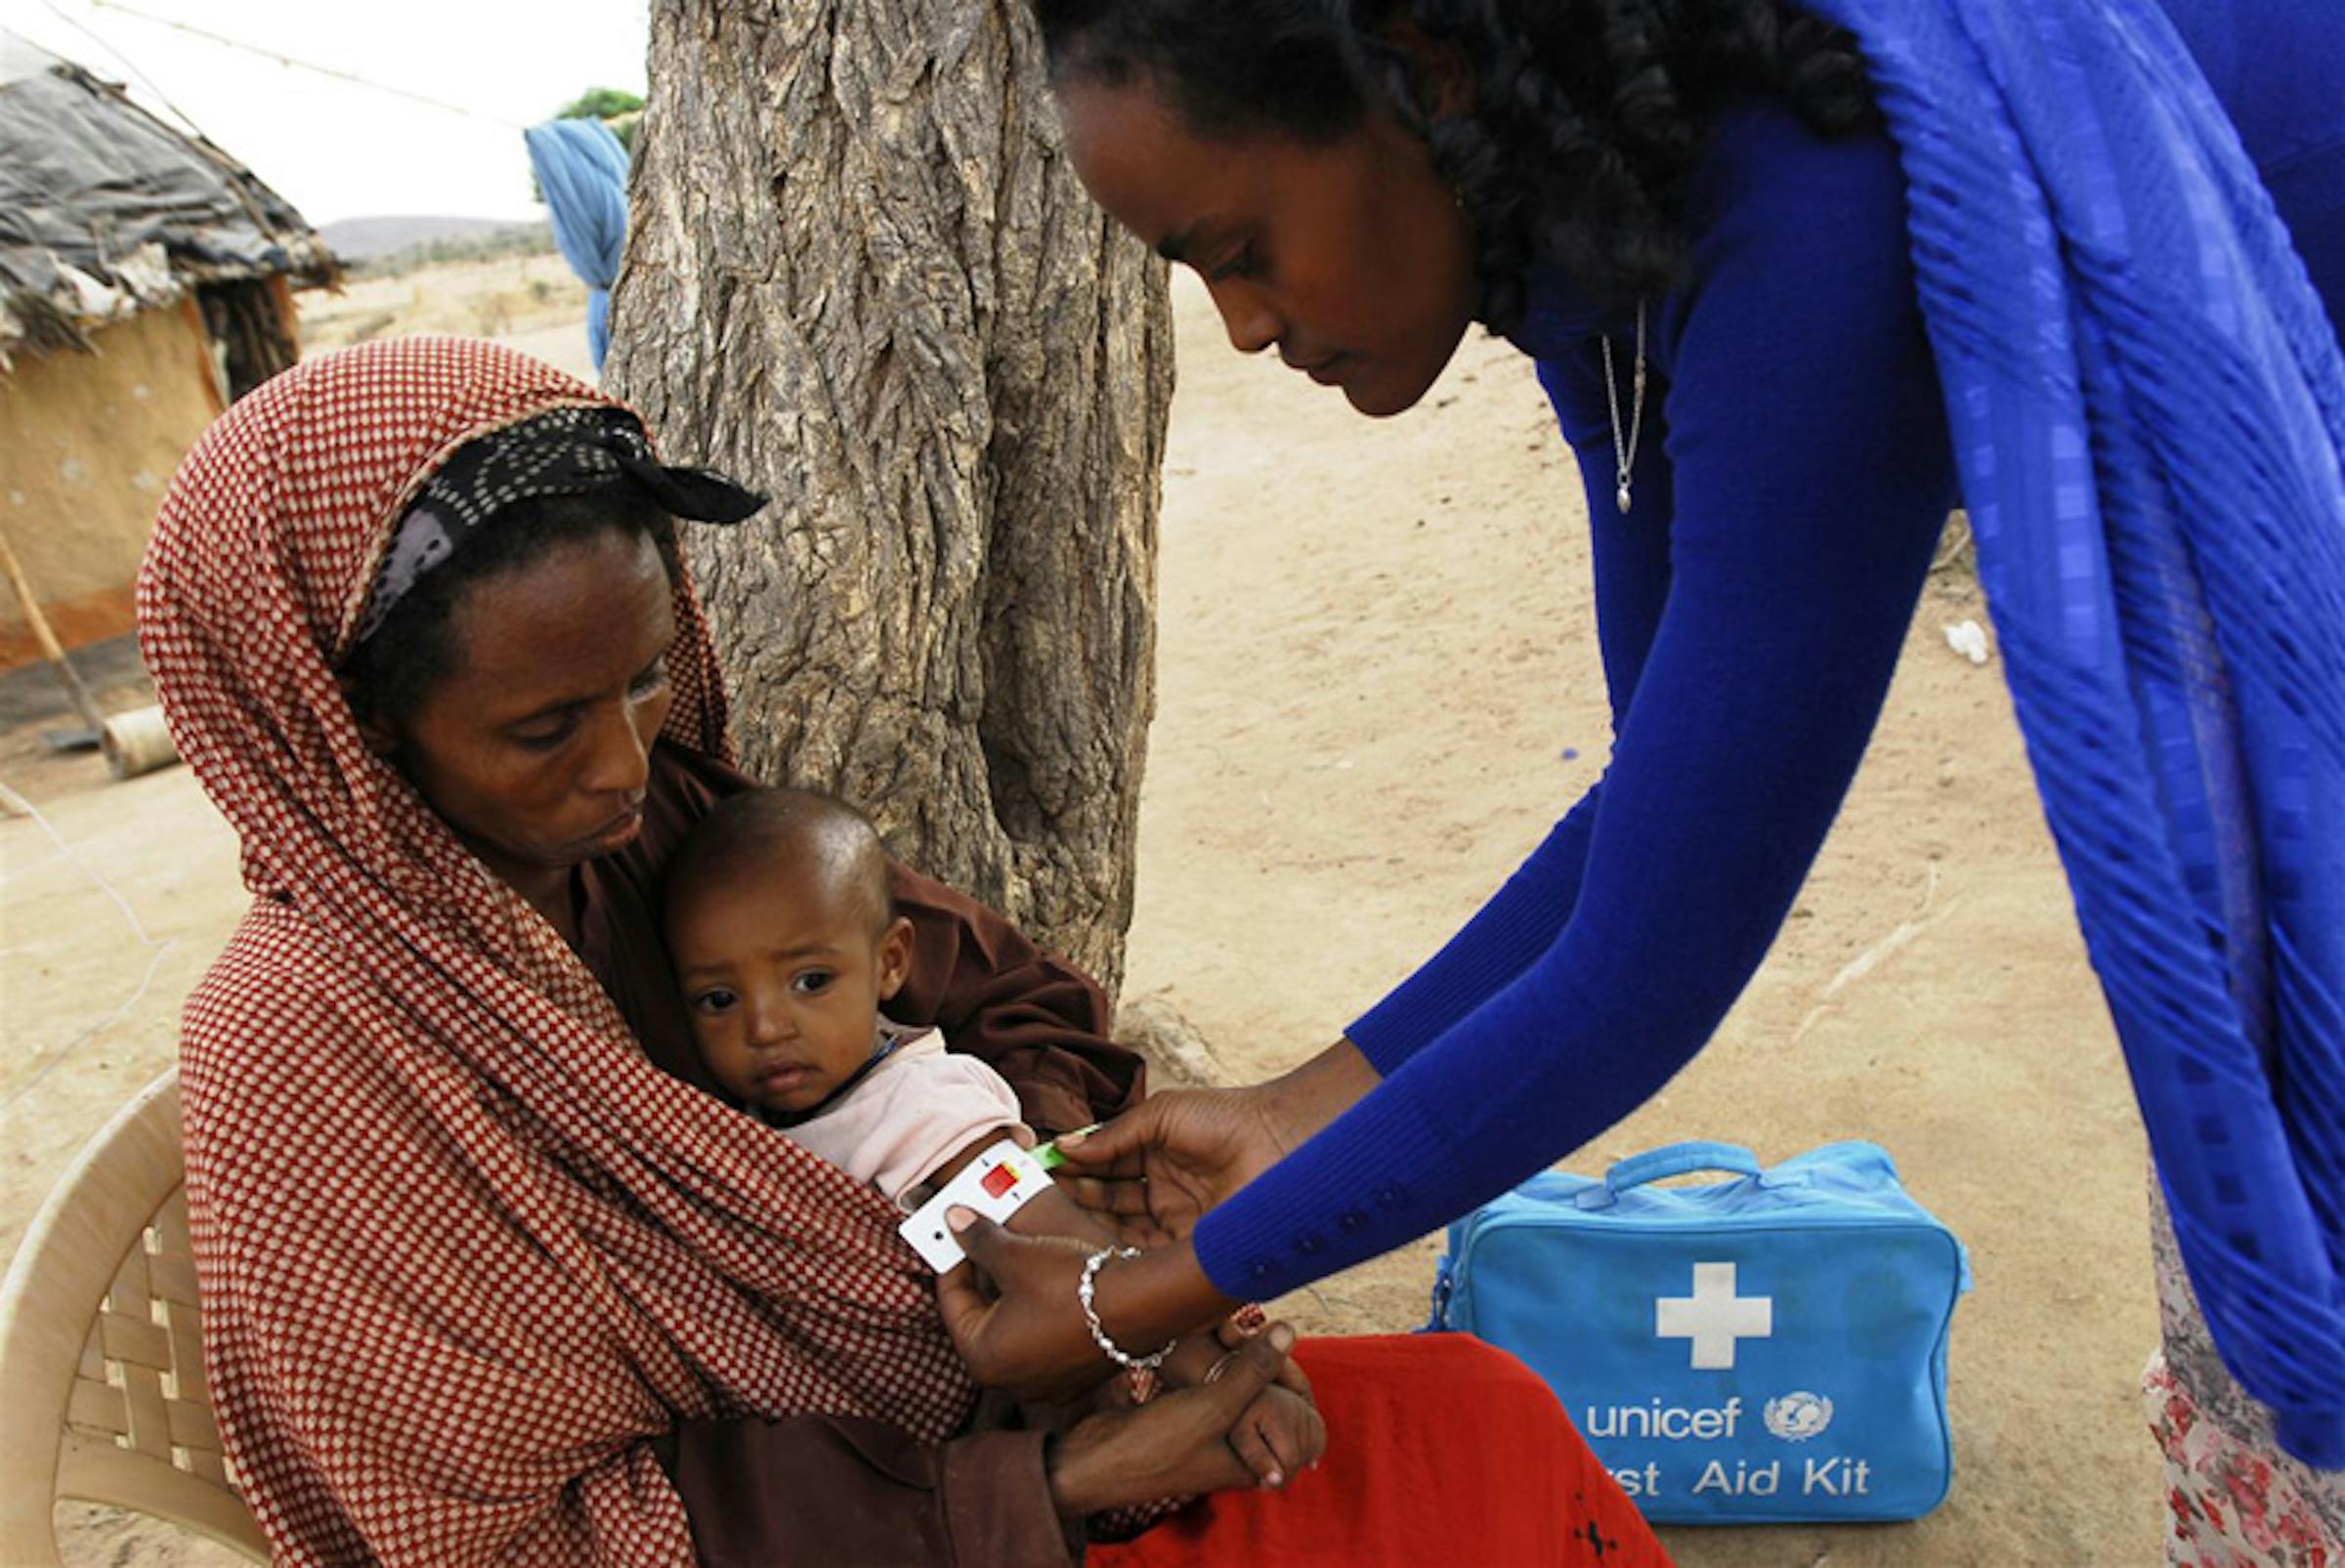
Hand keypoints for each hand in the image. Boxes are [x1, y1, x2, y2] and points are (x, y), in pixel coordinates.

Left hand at [935, 1211, 1234, 1400]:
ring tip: (1020, 1257)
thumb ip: (979, 1239)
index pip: (952, 1302)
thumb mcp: (1017, 1256)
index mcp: (983, 1358)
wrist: (1142, 1305)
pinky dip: (1041, 1314)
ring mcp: (1046, 1383)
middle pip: (982, 1318)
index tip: (960, 1234)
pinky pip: (1044, 1341)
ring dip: (1013, 1295)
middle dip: (984, 1278)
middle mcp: (1010, 1381)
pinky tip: (1053, 1285)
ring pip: (1015, 1330)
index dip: (954, 1260)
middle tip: (987, 1242)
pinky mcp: (1075, 1376)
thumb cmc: (1073, 1286)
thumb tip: (955, 1219)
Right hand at [1046, 1324, 1321, 1515]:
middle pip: (1264, 1396)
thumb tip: (1289, 1330)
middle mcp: (1236, 1450)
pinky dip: (1212, 1361)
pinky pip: (1212, 1383)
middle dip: (1259, 1360)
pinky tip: (1210, 1336)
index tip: (1282, 1339)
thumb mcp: (1213, 1406)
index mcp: (1254, 1462)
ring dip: (1233, 1356)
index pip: (1292, 1414)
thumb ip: (1252, 1370)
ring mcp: (1209, 1433)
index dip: (1290, 1375)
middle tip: (1250, 1327)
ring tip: (1229, 1328)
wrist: (1094, 1461)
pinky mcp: (1186, 1417)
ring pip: (1236, 1385)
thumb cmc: (1158, 1444)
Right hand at [1054, 1041, 1379, 1242]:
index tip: (1035, 1175)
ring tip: (1049, 1228)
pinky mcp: (1188, 1249)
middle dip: (1072, 1204)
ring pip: (1120, 1231)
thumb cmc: (1227, 1118)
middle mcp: (1163, 1190)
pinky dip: (1116, 1253)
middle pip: (1106, 1203)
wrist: (1282, 1143)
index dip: (1072, 1171)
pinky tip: (1087, 1250)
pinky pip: (1145, 1255)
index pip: (1103, 1167)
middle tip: (1031, 1207)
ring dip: (1087, 1229)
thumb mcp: (1161, 1116)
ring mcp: (1175, 1221)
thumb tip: (1064, 1147)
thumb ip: (1112, 1137)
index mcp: (1155, 1153)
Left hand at [1226, 1382, 1325, 1489]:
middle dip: (1286, 1471)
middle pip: (1302, 1455)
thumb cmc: (1229, 1415)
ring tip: (1275, 1464)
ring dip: (1298, 1460)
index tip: (1261, 1485)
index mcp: (1279, 1414)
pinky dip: (1310, 1447)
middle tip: (1267, 1479)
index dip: (1277, 1479)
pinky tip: (1293, 1455)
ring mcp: (1305, 1405)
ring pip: (1314, 1446)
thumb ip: (1256, 1457)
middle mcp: (1296, 1406)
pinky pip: (1319, 1434)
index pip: (1289, 1461)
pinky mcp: (1308, 1406)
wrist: (1233, 1383)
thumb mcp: (1237, 1436)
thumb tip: (1277, 1481)